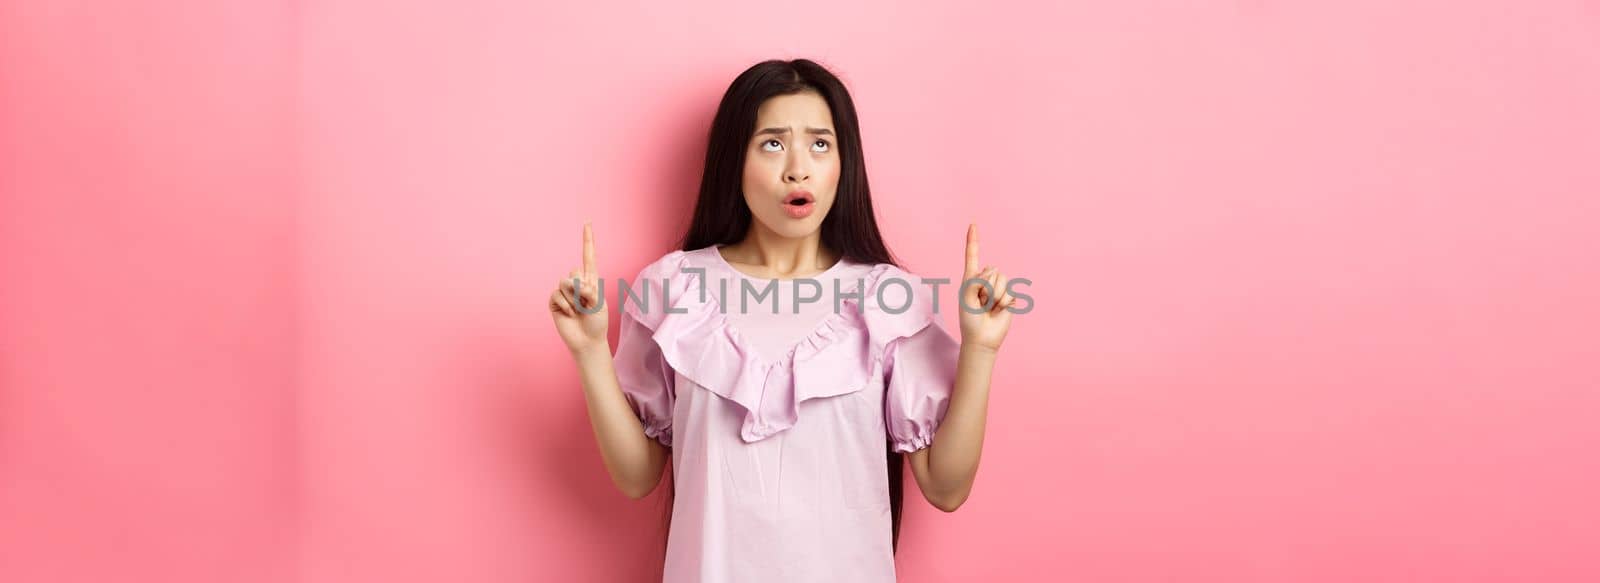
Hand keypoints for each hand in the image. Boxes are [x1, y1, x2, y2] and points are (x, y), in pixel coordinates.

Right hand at [550, 222, 608, 354]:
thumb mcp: (599, 305)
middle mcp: (577, 283)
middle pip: (574, 272)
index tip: (587, 223)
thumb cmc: (597, 323)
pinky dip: (565, 305)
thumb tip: (575, 282)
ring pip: (565, 283)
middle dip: (581, 289)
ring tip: (579, 311)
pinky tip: (570, 314)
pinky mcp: (555, 301)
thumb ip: (589, 290)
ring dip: (574, 299)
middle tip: (586, 304)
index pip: (588, 256)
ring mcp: (565, 292)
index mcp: (591, 280)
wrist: (587, 341)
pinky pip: (556, 295)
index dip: (587, 240)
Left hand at [957, 223, 1014, 352]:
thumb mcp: (966, 297)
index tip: (973, 224)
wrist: (982, 338)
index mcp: (971, 278)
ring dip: (995, 296)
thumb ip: (977, 280)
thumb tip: (994, 273)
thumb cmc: (970, 319)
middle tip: (981, 303)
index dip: (973, 240)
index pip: (972, 256)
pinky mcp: (1009, 297)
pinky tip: (998, 311)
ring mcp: (998, 288)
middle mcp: (985, 280)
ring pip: (1002, 279)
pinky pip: (1010, 293)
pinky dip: (1003, 304)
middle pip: (991, 270)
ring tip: (990, 307)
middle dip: (986, 288)